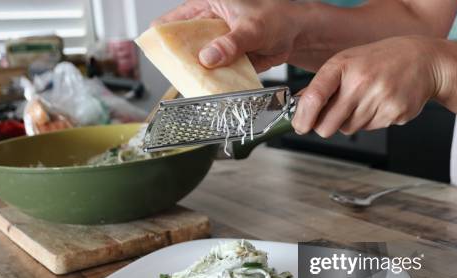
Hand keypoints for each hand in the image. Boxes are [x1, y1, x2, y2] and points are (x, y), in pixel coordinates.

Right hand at [153, 0, 302, 71]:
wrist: (296, 35)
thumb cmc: (276, 17)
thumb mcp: (252, 27)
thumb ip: (230, 43)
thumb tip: (208, 57)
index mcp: (205, 6)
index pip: (173, 20)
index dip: (163, 37)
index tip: (160, 54)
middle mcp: (207, 26)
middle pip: (182, 46)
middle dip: (181, 61)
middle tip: (179, 75)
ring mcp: (215, 46)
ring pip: (197, 63)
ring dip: (197, 75)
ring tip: (195, 86)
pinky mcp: (225, 62)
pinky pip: (214, 75)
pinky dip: (213, 83)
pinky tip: (211, 90)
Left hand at [292, 36, 452, 136]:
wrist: (424, 60)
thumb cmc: (382, 60)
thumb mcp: (347, 62)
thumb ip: (323, 84)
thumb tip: (299, 105)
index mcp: (343, 66)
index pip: (313, 97)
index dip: (302, 118)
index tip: (300, 126)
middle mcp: (360, 82)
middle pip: (327, 125)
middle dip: (325, 125)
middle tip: (334, 114)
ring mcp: (378, 99)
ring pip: (348, 129)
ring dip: (350, 121)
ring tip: (364, 100)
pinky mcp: (393, 114)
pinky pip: (369, 129)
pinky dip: (370, 121)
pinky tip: (379, 103)